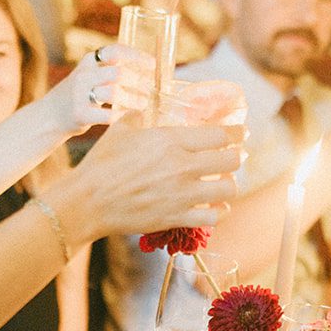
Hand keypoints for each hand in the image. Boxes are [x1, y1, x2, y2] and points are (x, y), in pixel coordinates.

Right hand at [51, 119, 243, 240]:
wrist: (88, 201)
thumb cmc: (101, 164)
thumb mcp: (120, 130)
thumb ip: (138, 118)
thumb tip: (144, 113)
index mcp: (171, 140)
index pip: (220, 134)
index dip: (237, 133)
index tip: (242, 133)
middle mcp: (183, 166)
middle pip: (231, 160)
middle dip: (237, 157)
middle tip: (235, 157)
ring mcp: (182, 194)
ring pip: (228, 189)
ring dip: (230, 185)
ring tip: (225, 183)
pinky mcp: (177, 217)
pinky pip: (213, 216)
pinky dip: (219, 211)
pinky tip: (216, 207)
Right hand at [61, 44, 154, 131]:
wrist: (50, 115)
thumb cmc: (78, 94)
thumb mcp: (90, 74)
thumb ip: (111, 70)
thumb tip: (145, 73)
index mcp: (89, 62)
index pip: (115, 52)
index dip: (136, 56)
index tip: (152, 64)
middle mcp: (84, 75)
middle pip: (118, 73)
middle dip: (138, 81)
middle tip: (148, 88)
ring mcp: (80, 95)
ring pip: (114, 94)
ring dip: (133, 100)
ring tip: (142, 103)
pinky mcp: (80, 114)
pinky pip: (108, 115)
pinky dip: (119, 115)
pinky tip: (122, 114)